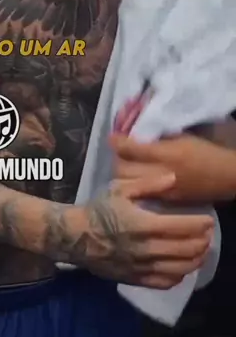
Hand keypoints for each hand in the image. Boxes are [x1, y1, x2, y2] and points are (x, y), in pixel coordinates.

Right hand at [78, 174, 213, 288]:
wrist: (75, 236)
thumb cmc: (98, 209)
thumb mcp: (119, 189)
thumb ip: (148, 184)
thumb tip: (173, 178)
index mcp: (143, 224)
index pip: (181, 226)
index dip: (199, 224)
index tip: (207, 219)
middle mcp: (145, 248)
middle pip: (185, 249)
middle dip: (202, 241)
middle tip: (208, 234)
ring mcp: (141, 266)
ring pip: (179, 268)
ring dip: (195, 259)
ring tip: (202, 251)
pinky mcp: (135, 279)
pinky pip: (164, 282)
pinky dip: (179, 276)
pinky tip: (182, 268)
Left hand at [113, 132, 235, 203]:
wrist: (227, 177)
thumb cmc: (207, 152)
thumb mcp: (184, 138)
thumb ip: (160, 139)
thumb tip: (138, 135)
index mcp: (167, 154)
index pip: (132, 149)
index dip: (118, 142)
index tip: (112, 137)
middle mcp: (161, 173)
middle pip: (123, 169)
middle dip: (116, 159)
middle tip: (117, 152)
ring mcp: (162, 189)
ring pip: (128, 183)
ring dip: (122, 173)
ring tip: (124, 164)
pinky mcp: (165, 201)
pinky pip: (141, 192)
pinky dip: (133, 184)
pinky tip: (135, 178)